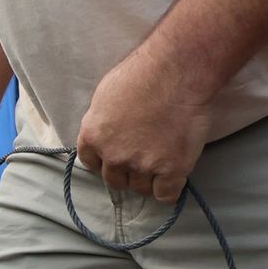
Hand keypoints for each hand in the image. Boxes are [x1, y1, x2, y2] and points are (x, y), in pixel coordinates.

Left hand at [75, 47, 212, 204]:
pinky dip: (169, 189)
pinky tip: (173, 176)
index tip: (116, 157)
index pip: (91, 163)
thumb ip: (102, 122)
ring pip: (140, 188)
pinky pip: (166, 195)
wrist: (177, 74)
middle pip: (115, 179)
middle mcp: (113, 155)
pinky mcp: (171, 170)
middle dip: (126, 172)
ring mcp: (142, 165)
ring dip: (148, 180)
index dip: (105, 161)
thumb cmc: (142, 74)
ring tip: (161, 161)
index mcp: (93, 136)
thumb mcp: (105, 97)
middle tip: (143, 157)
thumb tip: (107, 134)